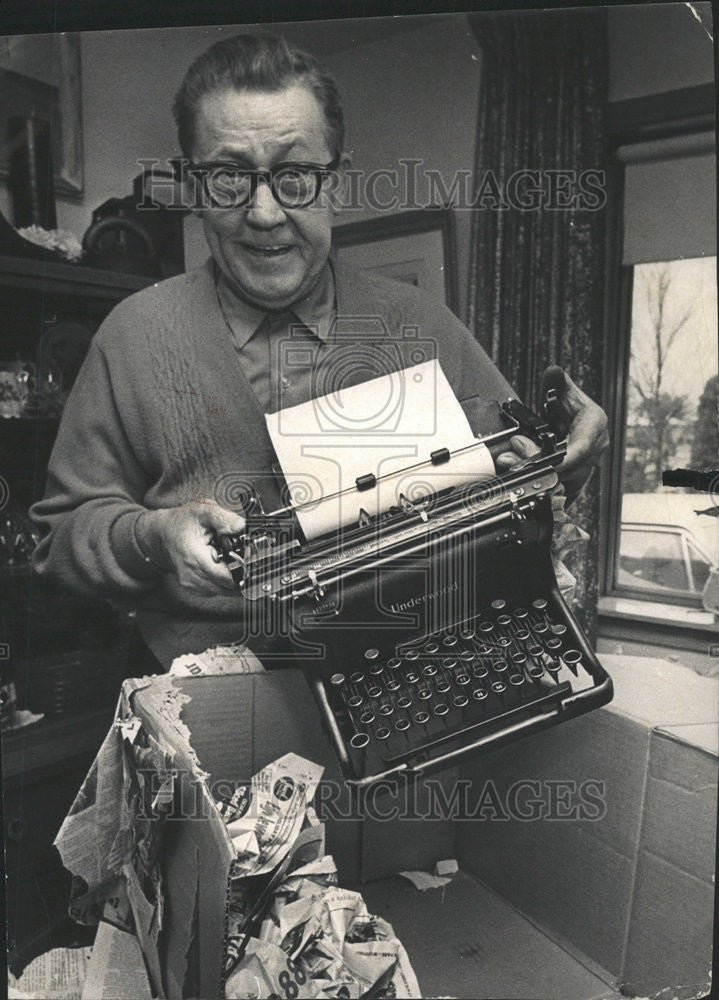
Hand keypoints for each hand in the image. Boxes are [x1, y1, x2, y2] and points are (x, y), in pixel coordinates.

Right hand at [138, 501, 244, 594]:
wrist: (161, 534)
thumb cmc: (181, 523)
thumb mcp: (204, 512)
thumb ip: (224, 518)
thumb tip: (242, 526)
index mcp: (194, 557)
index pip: (227, 577)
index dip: (244, 569)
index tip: (252, 559)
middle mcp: (191, 576)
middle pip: (228, 586)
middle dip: (241, 573)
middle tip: (245, 557)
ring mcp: (191, 585)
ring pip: (224, 591)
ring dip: (232, 578)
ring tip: (230, 560)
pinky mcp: (193, 588)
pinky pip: (217, 590)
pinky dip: (223, 581)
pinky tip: (221, 566)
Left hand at [495, 367, 608, 500]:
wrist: (578, 420)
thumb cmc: (572, 406)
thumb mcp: (563, 391)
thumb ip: (557, 383)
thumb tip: (553, 372)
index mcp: (596, 426)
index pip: (580, 450)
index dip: (560, 461)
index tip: (538, 464)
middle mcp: (595, 449)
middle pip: (567, 469)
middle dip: (537, 467)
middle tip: (510, 460)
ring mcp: (588, 466)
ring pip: (562, 482)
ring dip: (534, 477)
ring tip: (510, 465)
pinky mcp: (577, 479)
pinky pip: (561, 492)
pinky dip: (541, 489)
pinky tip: (524, 486)